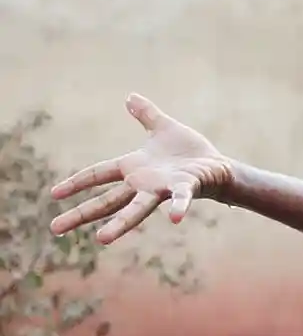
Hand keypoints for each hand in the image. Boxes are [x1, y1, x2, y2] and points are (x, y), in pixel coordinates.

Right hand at [49, 94, 232, 243]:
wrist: (217, 165)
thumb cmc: (189, 151)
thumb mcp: (163, 127)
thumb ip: (146, 114)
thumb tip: (130, 96)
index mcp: (134, 168)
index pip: (98, 174)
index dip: (77, 182)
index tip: (54, 194)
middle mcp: (143, 183)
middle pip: (107, 200)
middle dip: (82, 214)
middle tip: (55, 228)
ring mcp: (162, 188)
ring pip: (137, 208)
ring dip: (121, 223)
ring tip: (101, 239)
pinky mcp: (185, 188)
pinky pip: (180, 199)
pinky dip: (178, 207)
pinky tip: (175, 218)